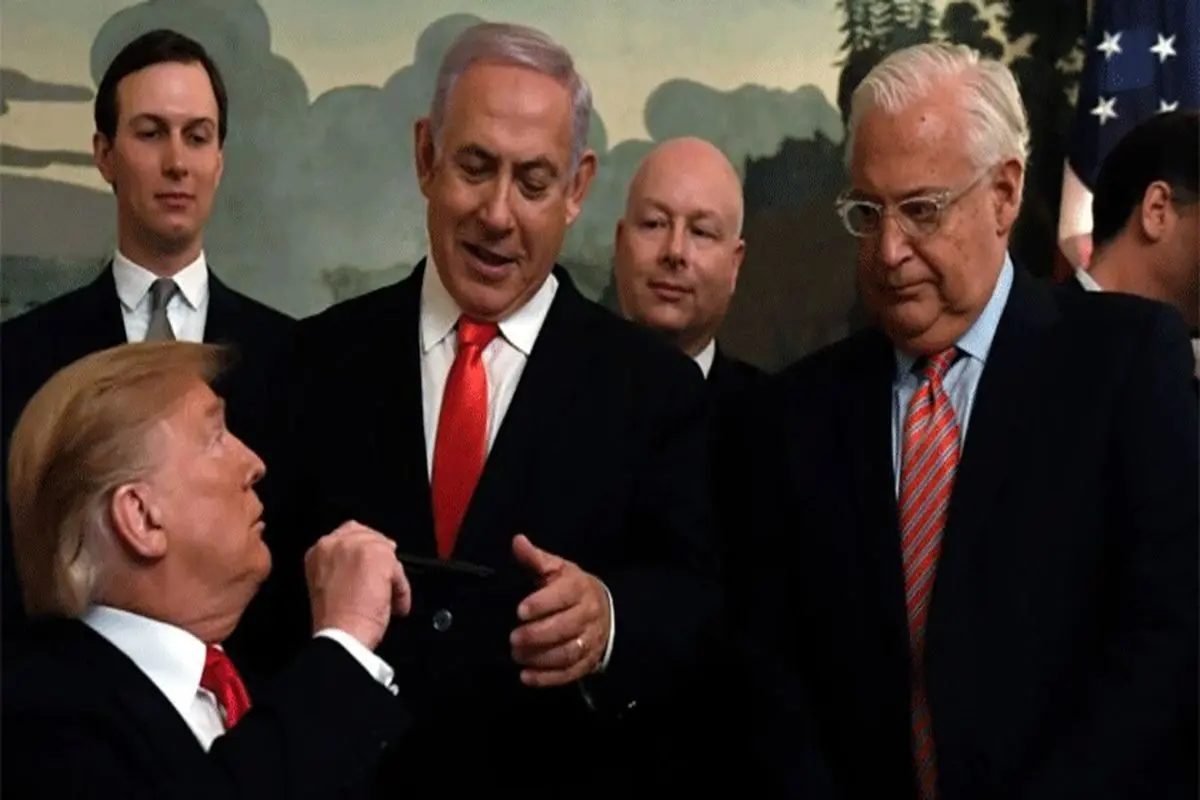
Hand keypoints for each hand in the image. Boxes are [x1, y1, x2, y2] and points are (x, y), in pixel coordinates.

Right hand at [304, 521, 411, 650]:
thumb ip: (345, 567)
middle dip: (381, 557)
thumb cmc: (334, 621)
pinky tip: (393, 606)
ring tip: (388, 599)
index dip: (365, 548)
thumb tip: (372, 563)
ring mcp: (356, 547)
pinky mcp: (377, 556)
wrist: (340, 636)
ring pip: (385, 552)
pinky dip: (401, 589)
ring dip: (391, 576)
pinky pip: (398, 568)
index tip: (374, 564)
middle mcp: (335, 543)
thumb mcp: (329, 585)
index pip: (348, 533)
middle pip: (370, 536)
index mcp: (319, 551)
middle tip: (387, 580)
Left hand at [509, 534, 609, 687]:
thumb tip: (517, 541)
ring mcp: (590, 640)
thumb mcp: (556, 569)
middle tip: (513, 638)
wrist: (604, 611)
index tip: (520, 610)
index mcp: (579, 588)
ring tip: (517, 655)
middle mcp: (588, 614)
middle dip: (538, 635)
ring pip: (568, 652)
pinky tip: (526, 676)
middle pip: (565, 627)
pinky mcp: (587, 662)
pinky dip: (548, 678)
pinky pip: (569, 673)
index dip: (542, 604)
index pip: (564, 596)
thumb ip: (535, 559)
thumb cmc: (570, 588)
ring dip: (541, 657)